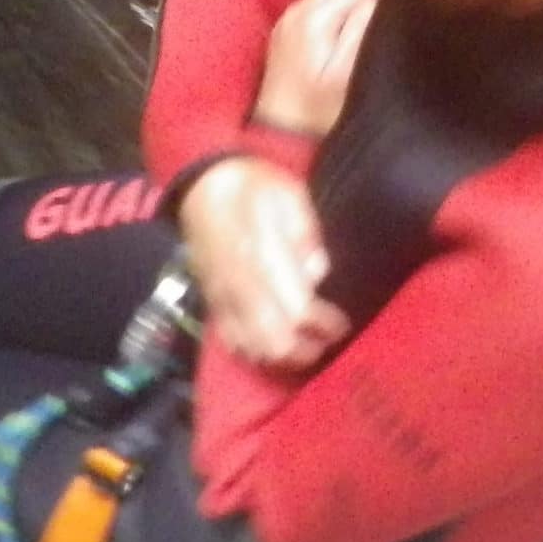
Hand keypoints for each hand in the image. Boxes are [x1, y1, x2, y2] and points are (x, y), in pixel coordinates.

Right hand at [177, 157, 349, 370]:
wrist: (202, 184)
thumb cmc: (252, 184)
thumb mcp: (289, 191)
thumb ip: (306, 232)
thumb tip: (317, 273)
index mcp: (261, 254)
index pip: (297, 308)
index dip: (323, 323)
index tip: (341, 324)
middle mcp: (240, 283)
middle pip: (273, 339)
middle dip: (304, 349)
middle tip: (325, 343)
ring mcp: (222, 295)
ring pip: (251, 346)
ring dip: (281, 356)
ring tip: (303, 349)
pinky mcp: (211, 300)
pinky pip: (229, 339)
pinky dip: (253, 351)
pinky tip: (271, 347)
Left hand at [253, 0, 377, 138]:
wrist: (282, 132)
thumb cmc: (318, 109)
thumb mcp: (347, 72)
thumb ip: (360, 29)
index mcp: (313, 17)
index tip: (381, 23)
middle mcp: (296, 10)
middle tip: (372, 28)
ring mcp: (287, 20)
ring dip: (346, 3)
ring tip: (356, 35)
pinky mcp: (284, 31)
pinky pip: (314, 5)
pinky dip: (330, 12)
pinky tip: (337, 40)